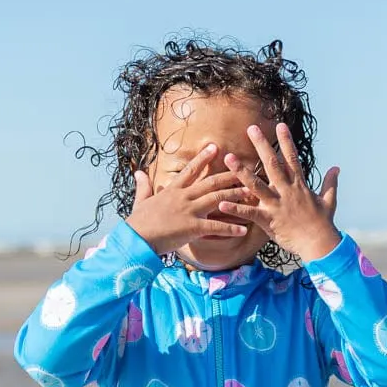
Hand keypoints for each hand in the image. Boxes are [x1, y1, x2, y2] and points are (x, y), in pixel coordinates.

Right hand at [126, 143, 252, 255]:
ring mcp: (189, 211)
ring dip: (235, 195)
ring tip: (251, 193)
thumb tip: (138, 172)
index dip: (203, 158)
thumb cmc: (137, 222)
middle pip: (210, 182)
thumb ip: (143, 186)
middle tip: (244, 168)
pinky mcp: (192, 227)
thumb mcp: (140, 201)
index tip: (215, 147)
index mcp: (172, 190)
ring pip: (217, 199)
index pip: (190, 170)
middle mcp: (183, 197)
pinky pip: (216, 226)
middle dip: (229, 174)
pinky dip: (231, 228)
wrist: (136, 238)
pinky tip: (243, 229)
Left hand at [218, 124, 341, 261]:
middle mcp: (287, 191)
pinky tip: (221, 203)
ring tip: (228, 158)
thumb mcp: (329, 200)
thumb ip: (331, 182)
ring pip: (256, 184)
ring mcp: (277, 205)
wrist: (320, 244)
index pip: (292, 158)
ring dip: (241, 171)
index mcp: (300, 185)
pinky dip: (235, 208)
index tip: (280, 125)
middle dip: (261, 145)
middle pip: (272, 164)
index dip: (285, 141)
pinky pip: (249, 213)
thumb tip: (337, 167)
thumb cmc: (323, 223)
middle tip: (251, 129)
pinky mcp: (269, 220)